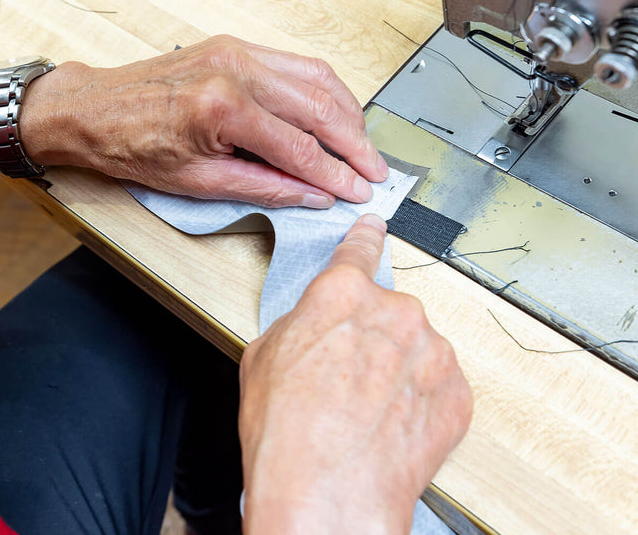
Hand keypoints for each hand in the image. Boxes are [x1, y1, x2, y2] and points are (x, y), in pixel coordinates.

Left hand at [23, 35, 387, 206]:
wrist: (92, 109)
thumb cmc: (129, 144)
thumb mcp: (196, 183)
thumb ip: (263, 186)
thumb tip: (311, 194)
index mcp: (221, 108)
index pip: (299, 147)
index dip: (334, 174)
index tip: (357, 191)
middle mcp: (235, 70)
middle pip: (318, 107)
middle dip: (354, 143)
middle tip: (373, 171)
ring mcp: (236, 51)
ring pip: (315, 77)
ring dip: (346, 112)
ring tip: (361, 145)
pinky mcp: (234, 45)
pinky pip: (294, 63)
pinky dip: (322, 89)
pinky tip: (333, 111)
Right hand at [238, 216, 472, 534]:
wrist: (327, 495)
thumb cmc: (288, 432)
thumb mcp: (264, 356)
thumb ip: (300, 322)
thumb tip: (315, 324)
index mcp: (342, 293)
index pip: (358, 251)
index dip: (365, 237)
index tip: (375, 227)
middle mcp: (394, 312)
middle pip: (386, 313)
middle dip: (372, 339)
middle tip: (348, 379)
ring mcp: (431, 352)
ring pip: (415, 350)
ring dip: (398, 371)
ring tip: (367, 412)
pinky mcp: (457, 393)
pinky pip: (438, 386)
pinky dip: (420, 402)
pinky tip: (391, 427)